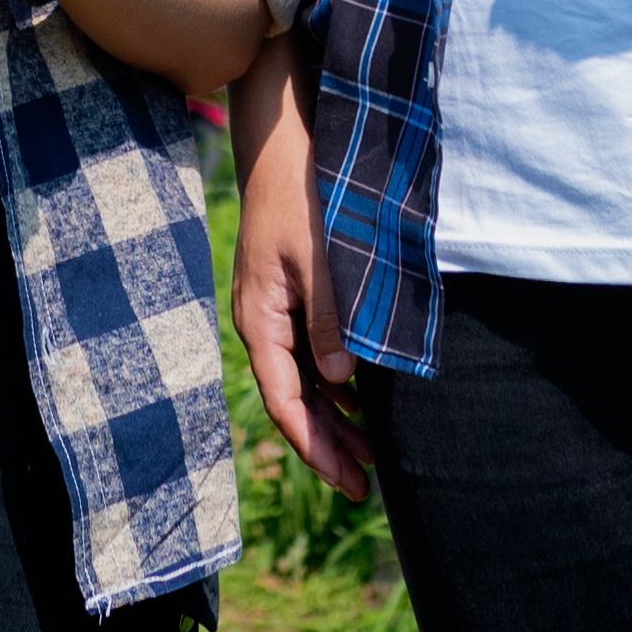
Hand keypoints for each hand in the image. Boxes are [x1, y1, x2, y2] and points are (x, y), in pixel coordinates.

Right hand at [230, 89, 369, 496]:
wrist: (281, 145)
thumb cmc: (301, 198)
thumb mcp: (323, 259)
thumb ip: (330, 320)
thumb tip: (339, 382)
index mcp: (260, 321)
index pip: (285, 402)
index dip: (315, 446)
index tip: (346, 480)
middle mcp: (260, 324)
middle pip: (292, 402)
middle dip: (327, 445)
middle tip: (365, 486)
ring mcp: (272, 312)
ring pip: (302, 382)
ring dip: (334, 418)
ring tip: (371, 453)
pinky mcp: (287, 298)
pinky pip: (306, 356)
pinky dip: (333, 385)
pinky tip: (360, 399)